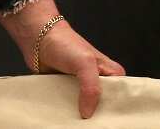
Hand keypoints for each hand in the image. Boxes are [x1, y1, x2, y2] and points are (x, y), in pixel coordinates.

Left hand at [0, 0, 123, 118]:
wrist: (38, 39)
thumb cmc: (65, 43)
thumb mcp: (85, 63)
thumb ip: (91, 88)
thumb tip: (88, 113)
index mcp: (110, 74)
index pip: (120, 97)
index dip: (116, 110)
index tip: (111, 122)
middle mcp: (98, 82)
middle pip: (103, 107)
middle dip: (98, 116)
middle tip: (91, 126)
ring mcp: (81, 88)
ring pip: (86, 109)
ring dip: (81, 117)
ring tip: (77, 125)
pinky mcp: (66, 92)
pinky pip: (70, 108)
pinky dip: (67, 113)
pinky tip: (65, 120)